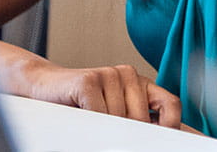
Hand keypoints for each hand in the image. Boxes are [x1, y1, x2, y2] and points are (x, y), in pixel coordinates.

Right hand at [17, 61, 180, 127]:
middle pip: (141, 118)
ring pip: (118, 119)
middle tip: (109, 134)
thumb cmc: (82, 103)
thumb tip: (162, 138)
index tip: (163, 142)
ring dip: (102, 129)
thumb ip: (136, 119)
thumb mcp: (115, 112)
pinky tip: (82, 116)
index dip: (170, 126)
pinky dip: (90, 123)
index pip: (170, 104)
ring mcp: (110, 74)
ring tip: (90, 121)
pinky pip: (99, 113)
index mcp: (141, 83)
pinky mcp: (89, 80)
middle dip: (128, 133)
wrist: (45, 86)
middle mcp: (129, 74)